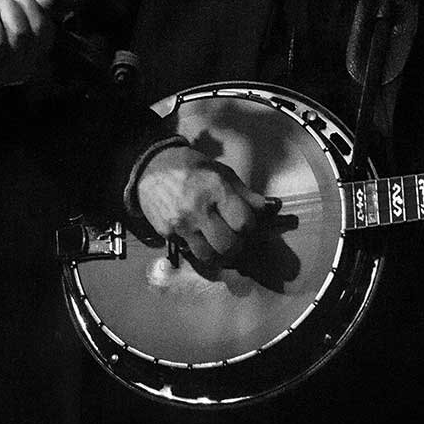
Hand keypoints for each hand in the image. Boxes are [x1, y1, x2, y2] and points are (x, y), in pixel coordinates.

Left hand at [0, 0, 53, 105]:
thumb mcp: (2, 27)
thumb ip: (22, 8)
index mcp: (30, 58)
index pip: (48, 30)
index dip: (39, 5)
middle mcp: (22, 67)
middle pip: (39, 29)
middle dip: (24, 1)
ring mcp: (2, 70)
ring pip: (20, 32)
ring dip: (8, 7)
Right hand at [136, 145, 278, 264]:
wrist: (150, 168)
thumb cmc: (192, 167)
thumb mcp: (222, 173)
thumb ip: (246, 194)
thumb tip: (272, 208)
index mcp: (216, 190)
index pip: (244, 223)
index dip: (249, 228)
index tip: (245, 225)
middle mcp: (198, 209)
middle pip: (228, 246)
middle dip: (236, 246)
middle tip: (235, 239)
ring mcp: (181, 224)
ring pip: (208, 257)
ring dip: (219, 255)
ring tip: (220, 246)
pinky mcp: (166, 233)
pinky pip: (189, 252)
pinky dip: (199, 250)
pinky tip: (200, 239)